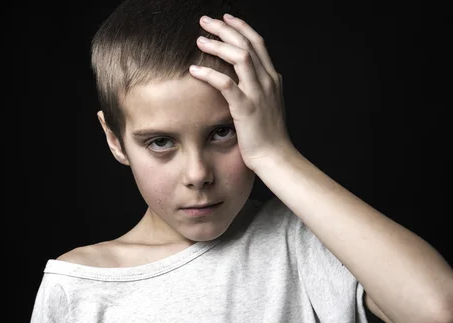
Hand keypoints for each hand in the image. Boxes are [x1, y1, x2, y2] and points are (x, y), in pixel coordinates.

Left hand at [189, 14, 294, 169]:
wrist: (275, 157)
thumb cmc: (268, 136)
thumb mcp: (267, 106)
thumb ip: (258, 89)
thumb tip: (244, 80)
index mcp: (272, 79)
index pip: (258, 43)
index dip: (241, 27)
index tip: (225, 18)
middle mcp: (268, 81)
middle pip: (247, 43)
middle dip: (225, 28)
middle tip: (204, 21)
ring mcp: (258, 94)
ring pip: (239, 56)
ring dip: (218, 44)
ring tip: (200, 39)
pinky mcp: (246, 108)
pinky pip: (226, 84)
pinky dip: (209, 73)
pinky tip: (194, 69)